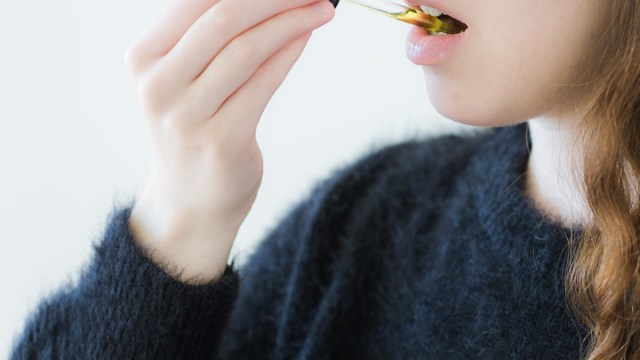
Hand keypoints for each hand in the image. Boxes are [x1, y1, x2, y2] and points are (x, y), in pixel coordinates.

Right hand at [125, 0, 334, 282]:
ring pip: (248, 49)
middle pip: (225, 18)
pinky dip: (289, 54)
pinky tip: (306, 36)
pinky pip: (263, 84)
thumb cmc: (193, 130)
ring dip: (292, 22)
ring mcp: (187, 116)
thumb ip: (209, 39)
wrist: (190, 200)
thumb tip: (264, 0)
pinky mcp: (221, 141)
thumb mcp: (184, 80)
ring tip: (320, 9)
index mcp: (144, 59)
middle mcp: (158, 85)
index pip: (197, 0)